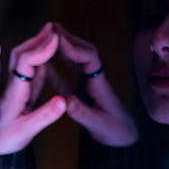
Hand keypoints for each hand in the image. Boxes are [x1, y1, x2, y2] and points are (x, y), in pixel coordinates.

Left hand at [0, 22, 66, 153]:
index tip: (56, 39)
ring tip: (52, 36)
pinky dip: (39, 60)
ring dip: (37, 46)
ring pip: (24, 60)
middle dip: (38, 40)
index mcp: (15, 91)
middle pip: (22, 54)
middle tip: (54, 29)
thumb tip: (64, 100)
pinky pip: (28, 71)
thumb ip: (45, 115)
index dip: (41, 49)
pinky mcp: (19, 92)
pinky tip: (47, 56)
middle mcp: (13, 85)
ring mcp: (16, 87)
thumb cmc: (6, 140)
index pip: (26, 62)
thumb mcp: (26, 131)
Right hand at [55, 23, 138, 145]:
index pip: (89, 59)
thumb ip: (83, 113)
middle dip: (69, 39)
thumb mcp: (99, 126)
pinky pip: (67, 79)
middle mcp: (95, 81)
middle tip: (53, 28)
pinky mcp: (83, 95)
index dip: (74, 48)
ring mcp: (89, 87)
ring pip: (76, 63)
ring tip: (48, 38)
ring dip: (63, 50)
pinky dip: (56, 71)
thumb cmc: (116, 133)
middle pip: (84, 53)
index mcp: (100, 85)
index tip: (59, 40)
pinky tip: (44, 67)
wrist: (124, 140)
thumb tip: (66, 101)